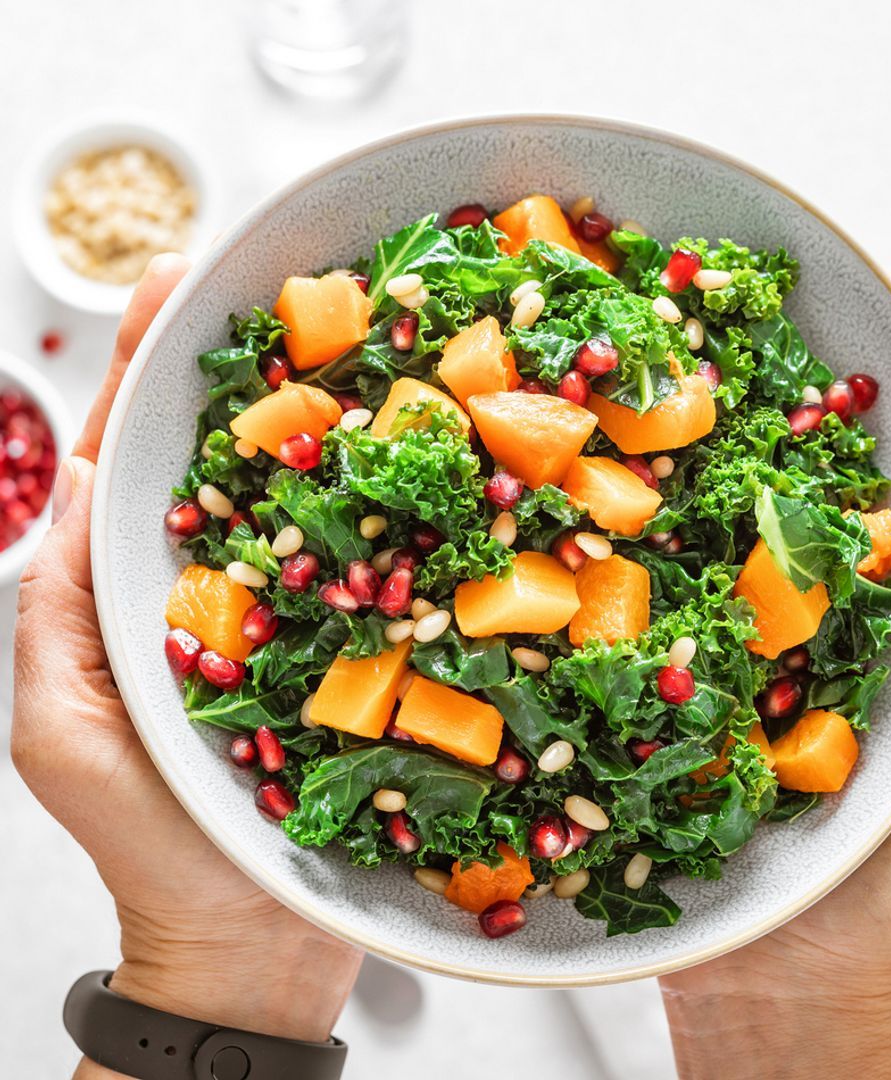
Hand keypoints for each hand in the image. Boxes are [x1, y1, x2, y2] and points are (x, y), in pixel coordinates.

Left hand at [12, 257, 362, 1078]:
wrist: (252, 935)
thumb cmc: (153, 840)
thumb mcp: (66, 730)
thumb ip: (60, 613)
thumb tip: (72, 487)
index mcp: (140, 589)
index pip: (140, 455)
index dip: (154, 363)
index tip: (177, 277)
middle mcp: (226, 586)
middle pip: (236, 456)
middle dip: (256, 366)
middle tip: (288, 277)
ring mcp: (302, 614)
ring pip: (319, 502)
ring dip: (340, 422)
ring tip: (369, 338)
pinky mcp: (363, 649)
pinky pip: (381, 566)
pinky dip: (403, 508)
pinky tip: (431, 459)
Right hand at [659, 275, 890, 1079]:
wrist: (775, 970)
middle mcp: (828, 613)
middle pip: (849, 478)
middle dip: (861, 383)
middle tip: (859, 291)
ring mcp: (752, 630)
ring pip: (759, 511)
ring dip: (760, 420)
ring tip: (753, 329)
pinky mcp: (686, 658)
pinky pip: (680, 574)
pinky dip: (670, 506)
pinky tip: (656, 442)